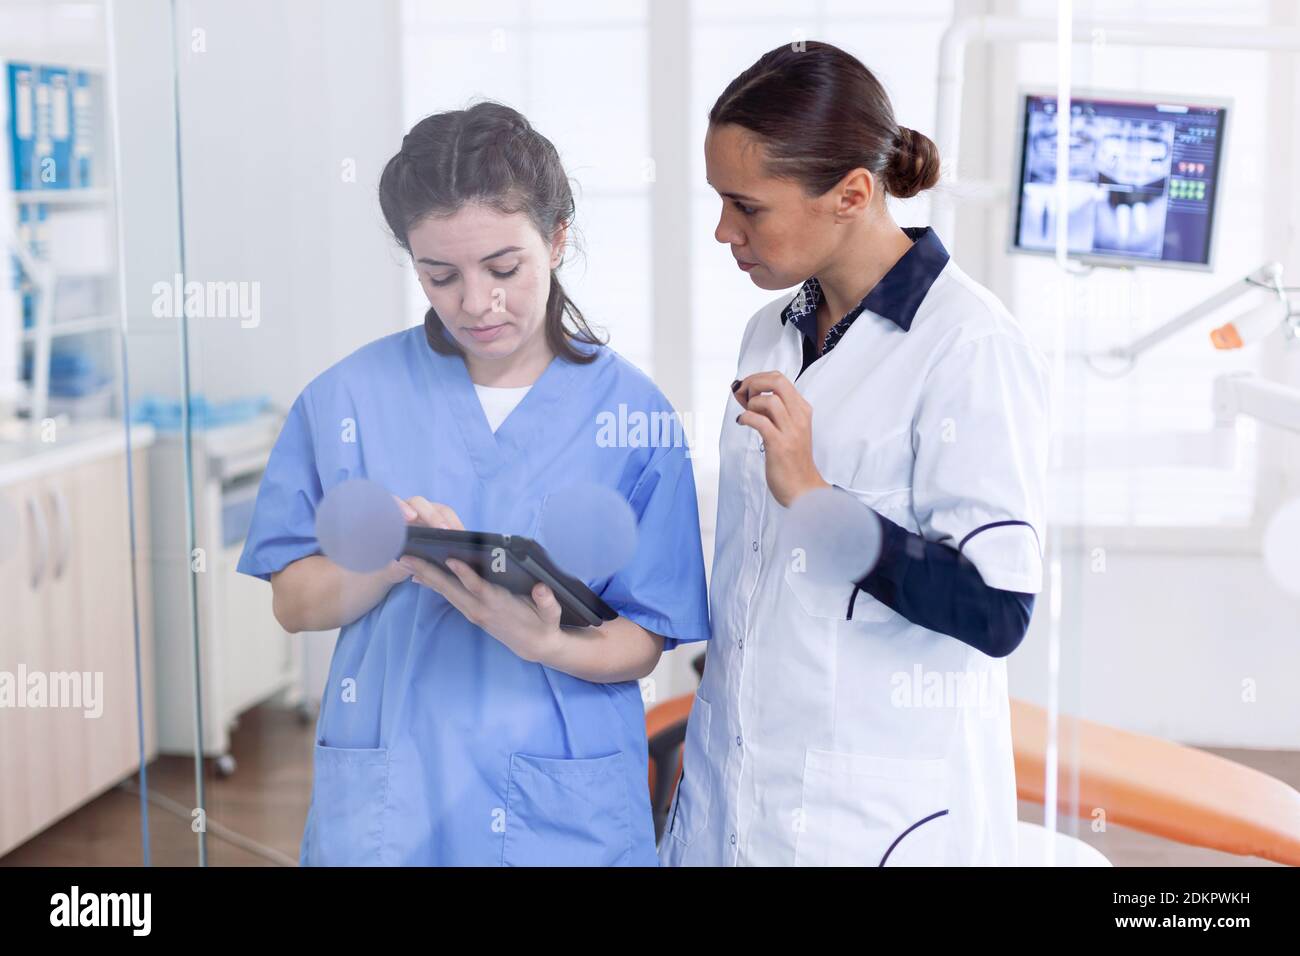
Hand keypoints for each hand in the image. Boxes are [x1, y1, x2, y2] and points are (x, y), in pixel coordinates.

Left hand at [395, 495, 564, 662]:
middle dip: (429, 573)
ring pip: (446, 592)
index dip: (465, 575)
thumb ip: (547, 602)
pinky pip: (448, 596)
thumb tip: (542, 589)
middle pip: (451, 589)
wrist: (536, 646)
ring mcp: (473, 612)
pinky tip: (419, 576)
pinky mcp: (471, 612)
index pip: (479, 588)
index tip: (451, 559)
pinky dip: (433, 585)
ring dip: (425, 577)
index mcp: (499, 606)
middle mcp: (481, 609)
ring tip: (406, 561)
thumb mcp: (551, 615)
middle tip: (407, 557)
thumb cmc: (544, 625)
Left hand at [732, 371, 829, 507]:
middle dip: (754, 383)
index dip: (758, 379)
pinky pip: (759, 421)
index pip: (781, 379)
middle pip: (777, 381)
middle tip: (742, 395)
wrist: (803, 488)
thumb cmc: (792, 460)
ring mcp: (790, 430)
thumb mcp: (788, 428)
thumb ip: (773, 411)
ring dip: (751, 403)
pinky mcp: (779, 444)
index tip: (745, 389)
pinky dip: (746, 418)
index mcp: (802, 410)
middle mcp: (799, 416)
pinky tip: (742, 422)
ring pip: (769, 400)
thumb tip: (747, 393)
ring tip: (746, 414)